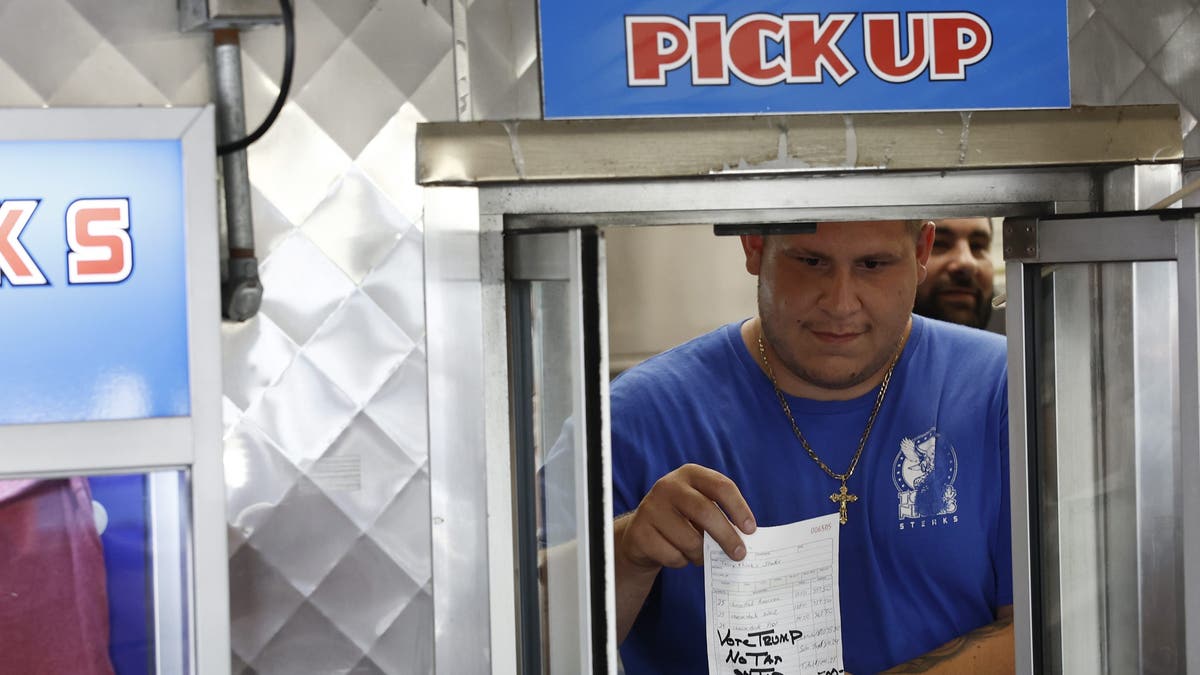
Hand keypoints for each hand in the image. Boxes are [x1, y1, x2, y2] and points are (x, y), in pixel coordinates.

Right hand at [617, 463, 756, 570]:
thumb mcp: (699, 507)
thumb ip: (719, 516)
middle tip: (739, 554)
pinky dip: (681, 561)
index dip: (739, 508)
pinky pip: (672, 555)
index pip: (721, 486)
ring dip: (701, 554)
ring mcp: (651, 508)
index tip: (750, 530)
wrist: (641, 531)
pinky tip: (677, 554)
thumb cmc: (681, 519)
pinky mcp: (640, 532)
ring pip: (689, 539)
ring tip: (700, 555)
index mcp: (690, 474)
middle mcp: (668, 486)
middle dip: (726, 536)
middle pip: (705, 511)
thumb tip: (742, 540)